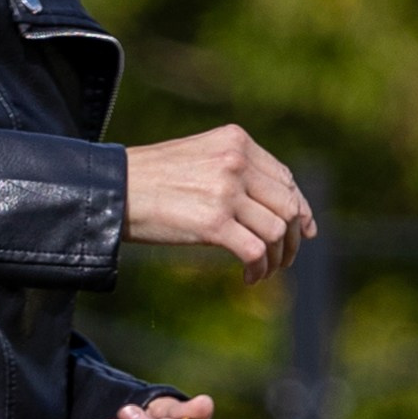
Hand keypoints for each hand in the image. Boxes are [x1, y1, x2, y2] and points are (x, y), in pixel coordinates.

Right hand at [123, 127, 314, 280]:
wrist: (113, 189)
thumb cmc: (149, 177)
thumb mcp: (197, 156)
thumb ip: (232, 168)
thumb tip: (267, 203)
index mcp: (236, 141)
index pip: (284, 177)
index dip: (301, 207)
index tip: (305, 229)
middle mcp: (236, 162)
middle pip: (287, 205)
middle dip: (292, 237)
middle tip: (284, 259)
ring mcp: (226, 192)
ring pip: (277, 230)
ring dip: (277, 257)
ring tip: (265, 270)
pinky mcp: (214, 223)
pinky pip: (255, 250)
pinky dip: (259, 268)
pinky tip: (249, 277)